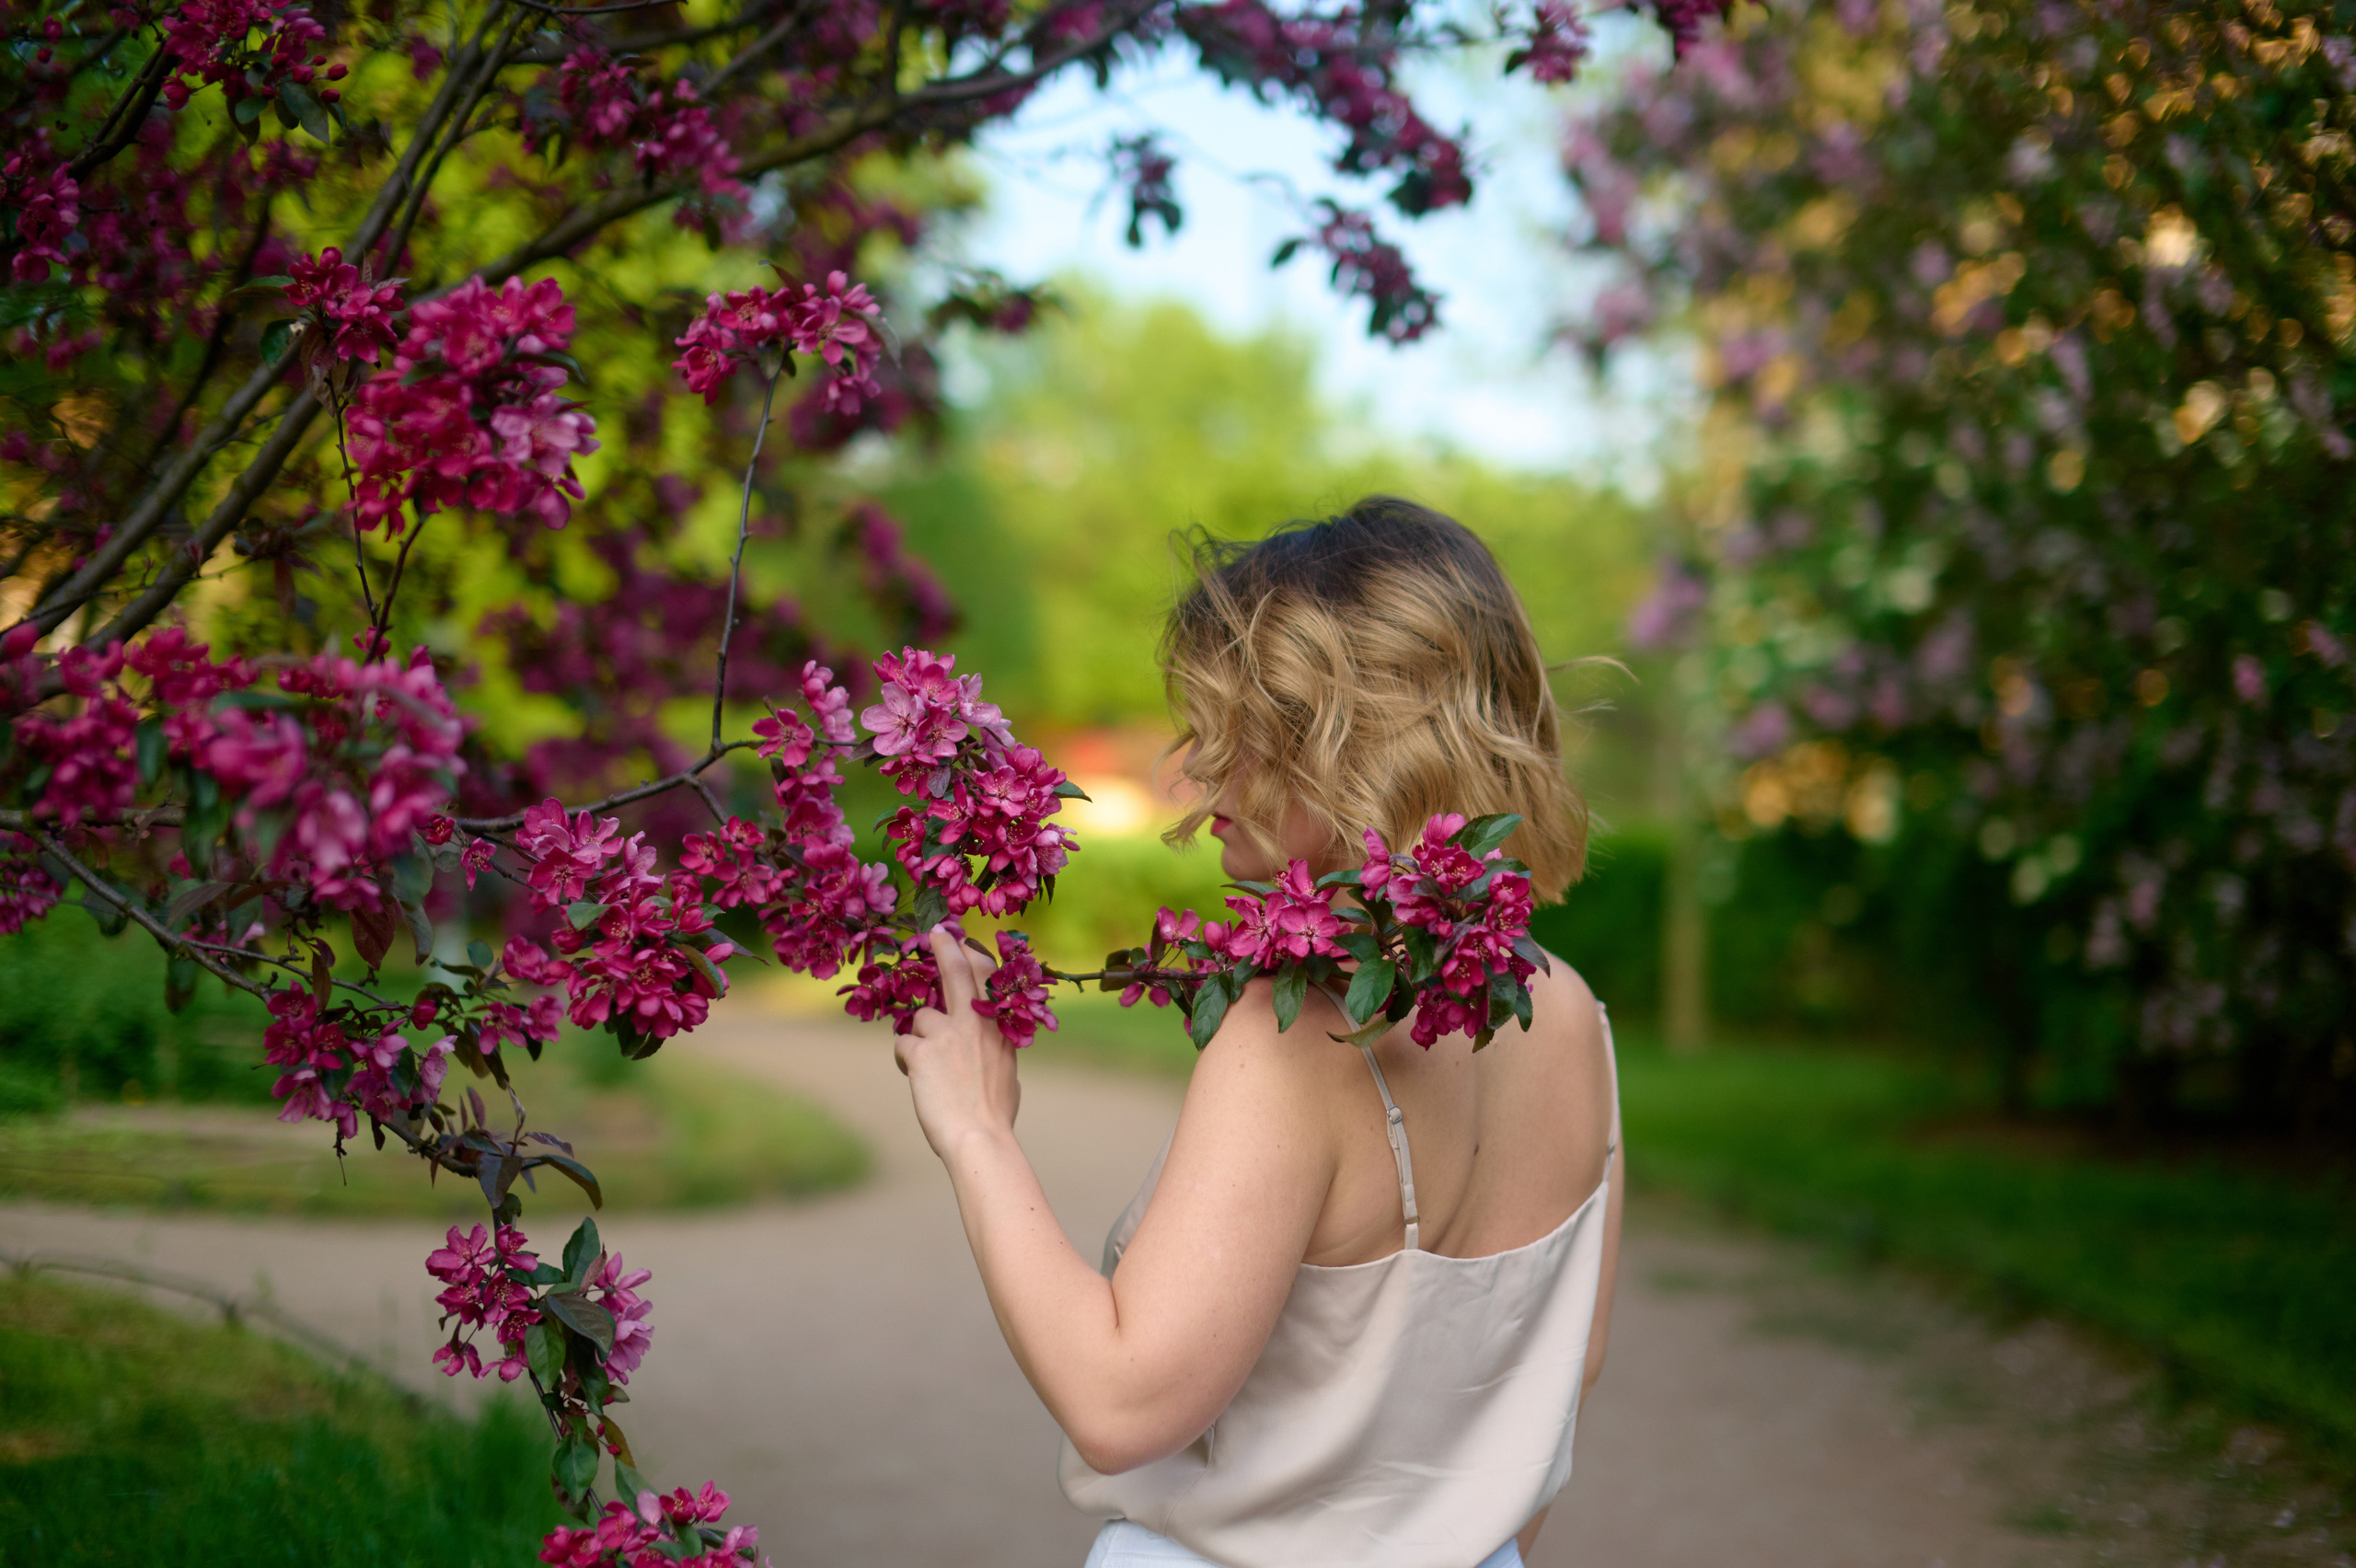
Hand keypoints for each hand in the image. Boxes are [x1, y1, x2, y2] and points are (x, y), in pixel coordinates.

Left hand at [897, 926, 1021, 1158]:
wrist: (978, 1137)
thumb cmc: (995, 1115)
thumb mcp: (1007, 1075)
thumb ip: (997, 1054)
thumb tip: (995, 1056)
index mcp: (999, 1028)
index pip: (988, 978)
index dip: (974, 956)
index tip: (965, 943)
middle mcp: (974, 1023)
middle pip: (956, 971)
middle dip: (945, 947)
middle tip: (935, 932)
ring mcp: (947, 1034)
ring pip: (920, 1018)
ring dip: (920, 1039)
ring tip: (930, 1072)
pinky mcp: (921, 1051)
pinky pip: (903, 1045)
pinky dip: (908, 1061)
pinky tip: (918, 1081)